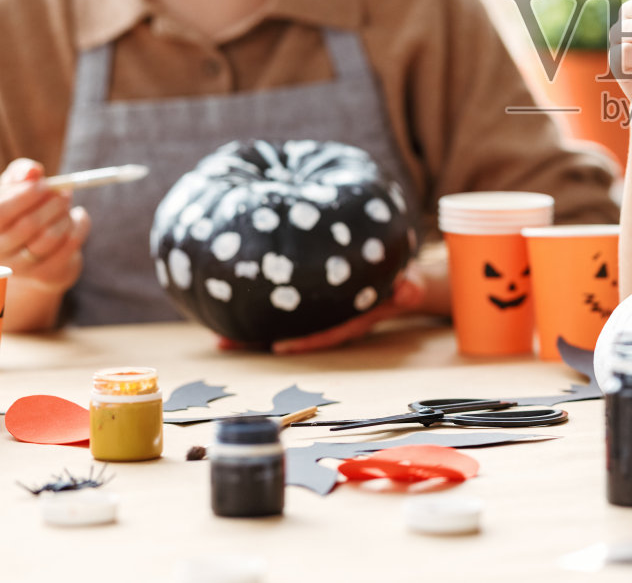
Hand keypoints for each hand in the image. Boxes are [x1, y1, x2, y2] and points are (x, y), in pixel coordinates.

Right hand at [0, 158, 89, 295]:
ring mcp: (19, 268)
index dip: (24, 196)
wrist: (34, 255)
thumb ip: (20, 175)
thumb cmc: (20, 214)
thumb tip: (32, 171)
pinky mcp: (44, 275)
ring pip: (50, 237)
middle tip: (65, 193)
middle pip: (28, 225)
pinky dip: (80, 226)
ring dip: (65, 216)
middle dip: (52, 204)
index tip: (44, 184)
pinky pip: (69, 246)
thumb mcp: (14, 192)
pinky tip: (78, 218)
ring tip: (67, 206)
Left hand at [219, 262, 429, 354]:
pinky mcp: (317, 308)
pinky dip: (266, 315)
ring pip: (286, 328)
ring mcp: (322, 317)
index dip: (304, 341)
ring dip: (253, 334)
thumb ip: (410, 287)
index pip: (327, 333)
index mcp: (353, 320)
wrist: (405, 286)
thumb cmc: (408, 284)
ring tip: (219, 337)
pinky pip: (289, 315)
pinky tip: (238, 311)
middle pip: (294, 336)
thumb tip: (408, 289)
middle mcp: (332, 323)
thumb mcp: (411, 285)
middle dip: (259, 343)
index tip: (278, 347)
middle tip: (224, 344)